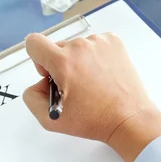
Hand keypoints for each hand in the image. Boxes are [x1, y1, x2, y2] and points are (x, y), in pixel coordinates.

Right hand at [23, 33, 160, 161]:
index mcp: (63, 61)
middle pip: (57, 47)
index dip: (38, 59)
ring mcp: (99, 42)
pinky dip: (95, 57)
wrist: (129, 118)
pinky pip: (94, 44)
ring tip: (92, 83)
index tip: (49, 73)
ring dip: (79, 61)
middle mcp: (80, 46)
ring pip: (77, 47)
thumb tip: (39, 83)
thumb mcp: (51, 119)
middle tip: (74, 87)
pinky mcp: (114, 42)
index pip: (34, 43)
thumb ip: (31, 97)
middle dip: (60, 65)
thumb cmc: (95, 119)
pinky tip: (102, 75)